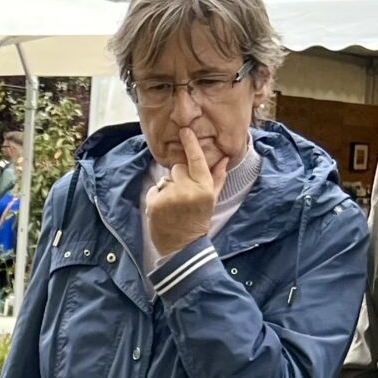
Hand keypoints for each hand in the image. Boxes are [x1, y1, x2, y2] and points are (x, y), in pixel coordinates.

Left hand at [142, 126, 226, 266]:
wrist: (183, 247)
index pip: (196, 160)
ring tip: (174, 206)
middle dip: (178, 178)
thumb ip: (217, 178)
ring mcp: (170, 196)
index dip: (190, 144)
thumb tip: (224, 158)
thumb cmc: (198, 221)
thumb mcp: (212, 200)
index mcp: (204, 187)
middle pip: (177, 168)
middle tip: (183, 197)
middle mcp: (188, 189)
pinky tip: (164, 211)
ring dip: (167, 189)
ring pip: (165, 179)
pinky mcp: (155, 203)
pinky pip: (154, 190)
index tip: (185, 130)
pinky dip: (157, 199)